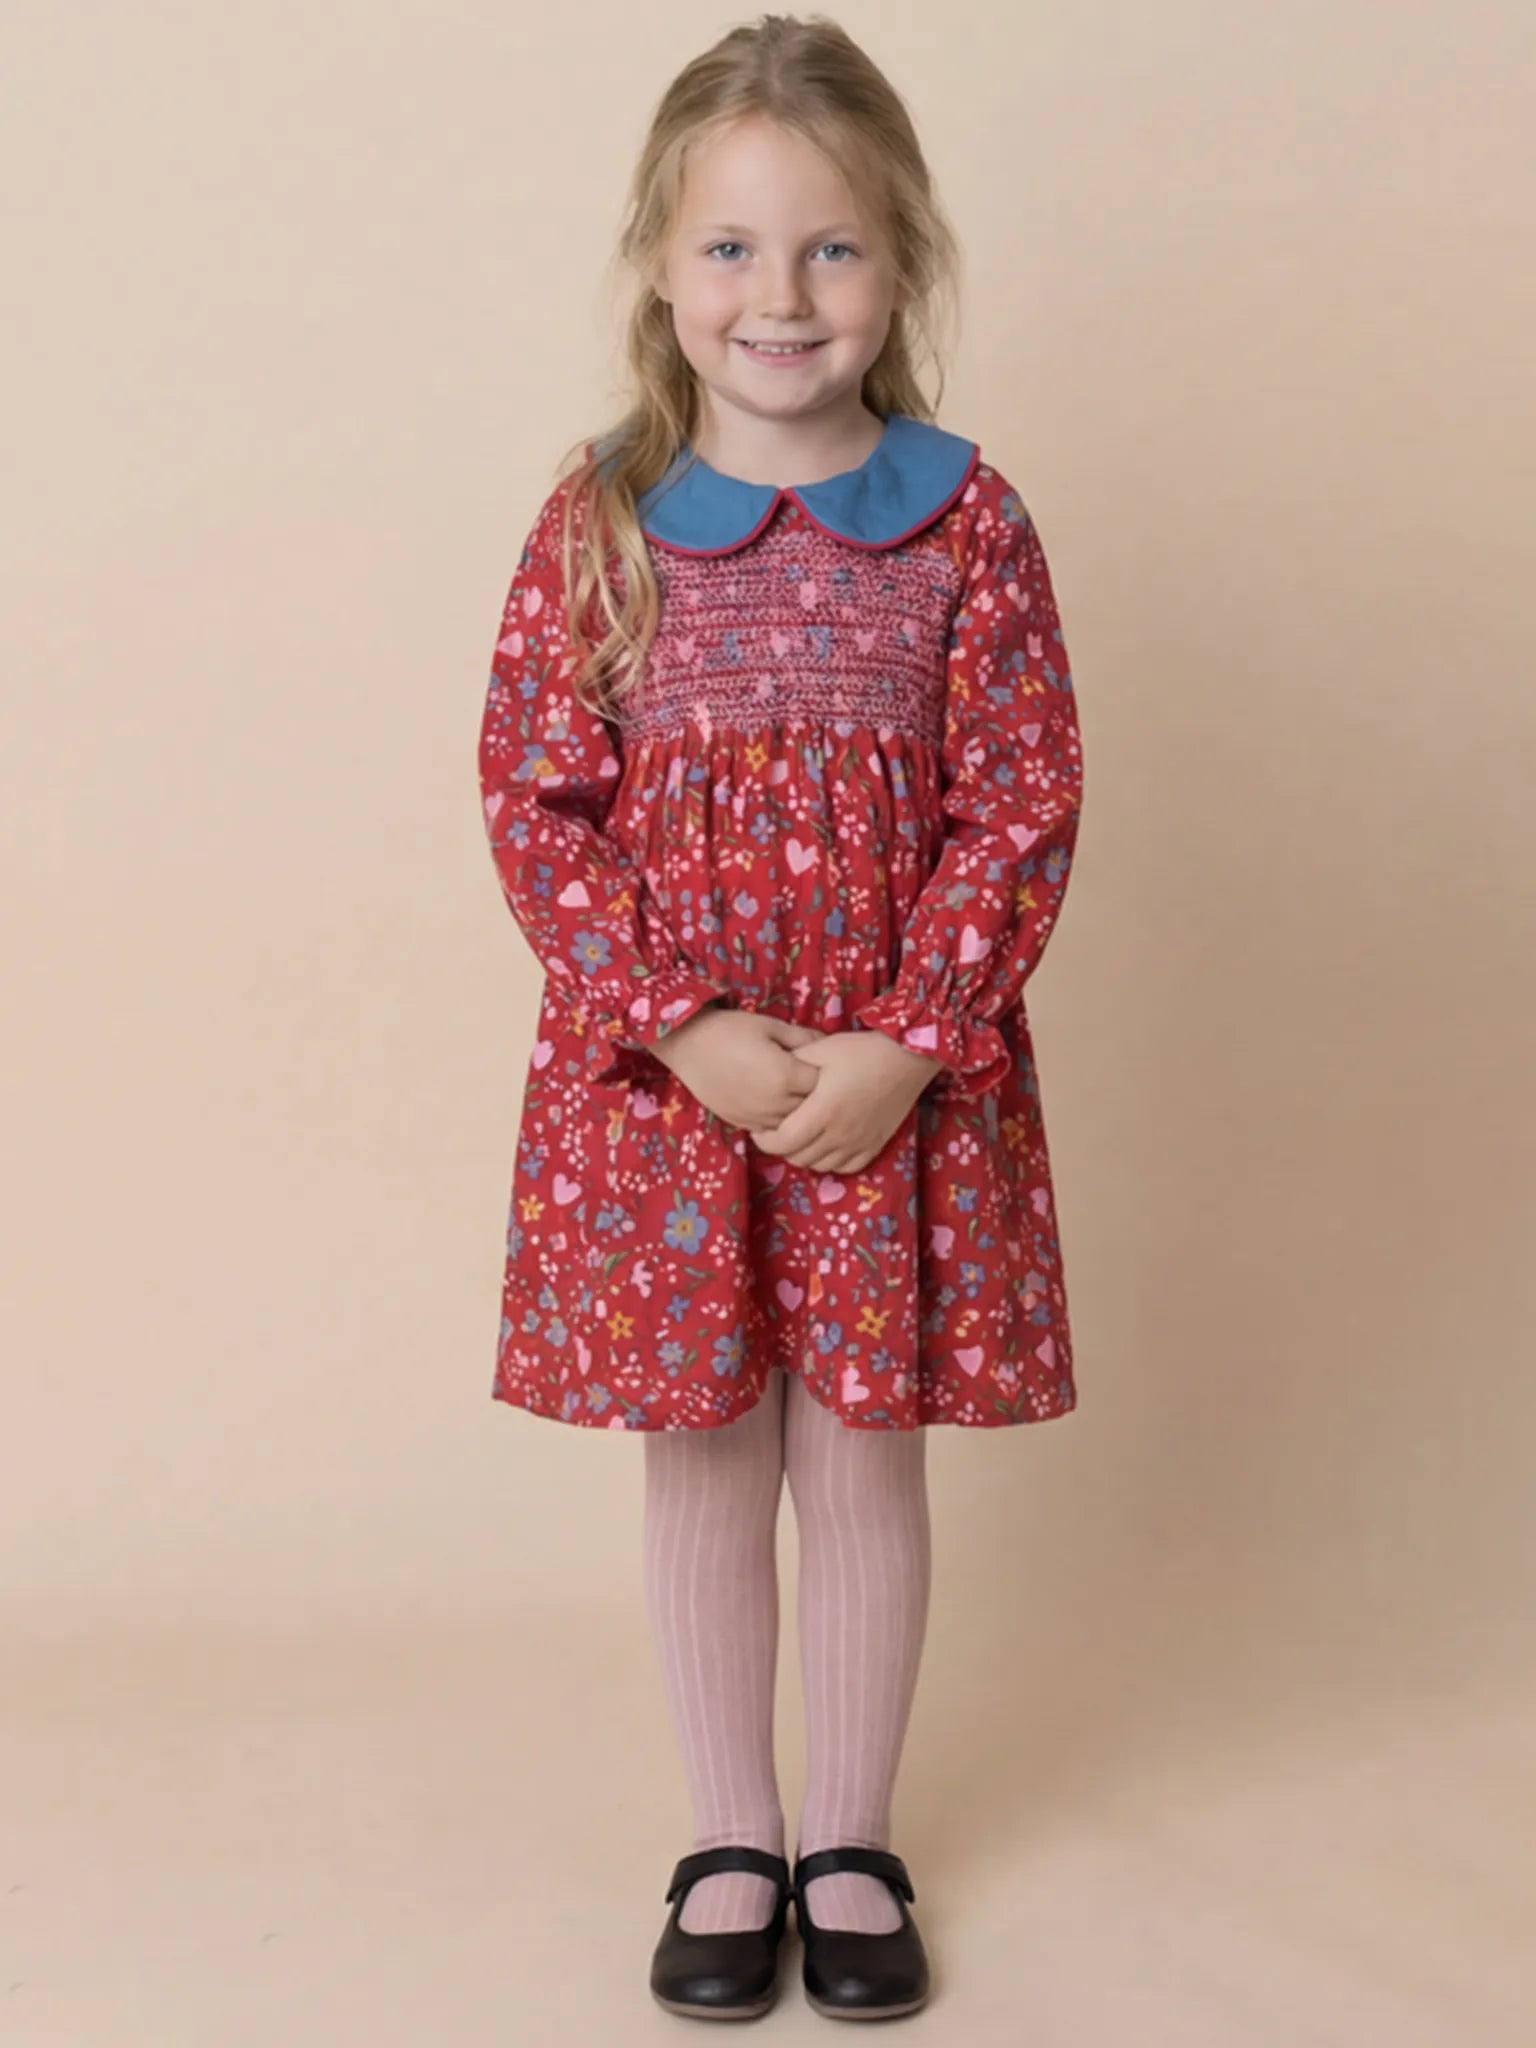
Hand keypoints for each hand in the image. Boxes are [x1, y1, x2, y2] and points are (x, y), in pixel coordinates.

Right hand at [651, 1004, 829, 1129]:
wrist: (688, 1045)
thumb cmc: (730, 1030)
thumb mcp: (771, 1026)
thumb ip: (803, 1037)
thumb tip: (827, 1042)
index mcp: (786, 1077)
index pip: (821, 1083)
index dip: (822, 1071)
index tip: (817, 1062)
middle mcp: (775, 1103)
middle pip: (811, 1107)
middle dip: (813, 1094)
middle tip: (805, 1076)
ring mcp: (758, 1118)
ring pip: (793, 1124)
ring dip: (796, 1110)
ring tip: (788, 1089)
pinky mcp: (743, 1124)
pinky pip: (772, 1130)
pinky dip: (777, 1119)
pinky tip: (772, 1102)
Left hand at [748, 1029, 943, 1172]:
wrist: (906, 1057)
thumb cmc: (860, 1051)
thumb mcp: (819, 1050)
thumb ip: (791, 1065)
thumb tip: (768, 1075)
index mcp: (822, 1111)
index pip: (782, 1142)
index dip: (764, 1140)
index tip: (760, 1129)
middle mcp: (839, 1134)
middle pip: (798, 1157)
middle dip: (781, 1147)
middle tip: (778, 1131)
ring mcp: (858, 1143)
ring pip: (819, 1165)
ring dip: (804, 1155)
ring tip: (801, 1137)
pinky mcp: (874, 1145)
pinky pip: (845, 1167)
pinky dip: (830, 1161)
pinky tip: (826, 1145)